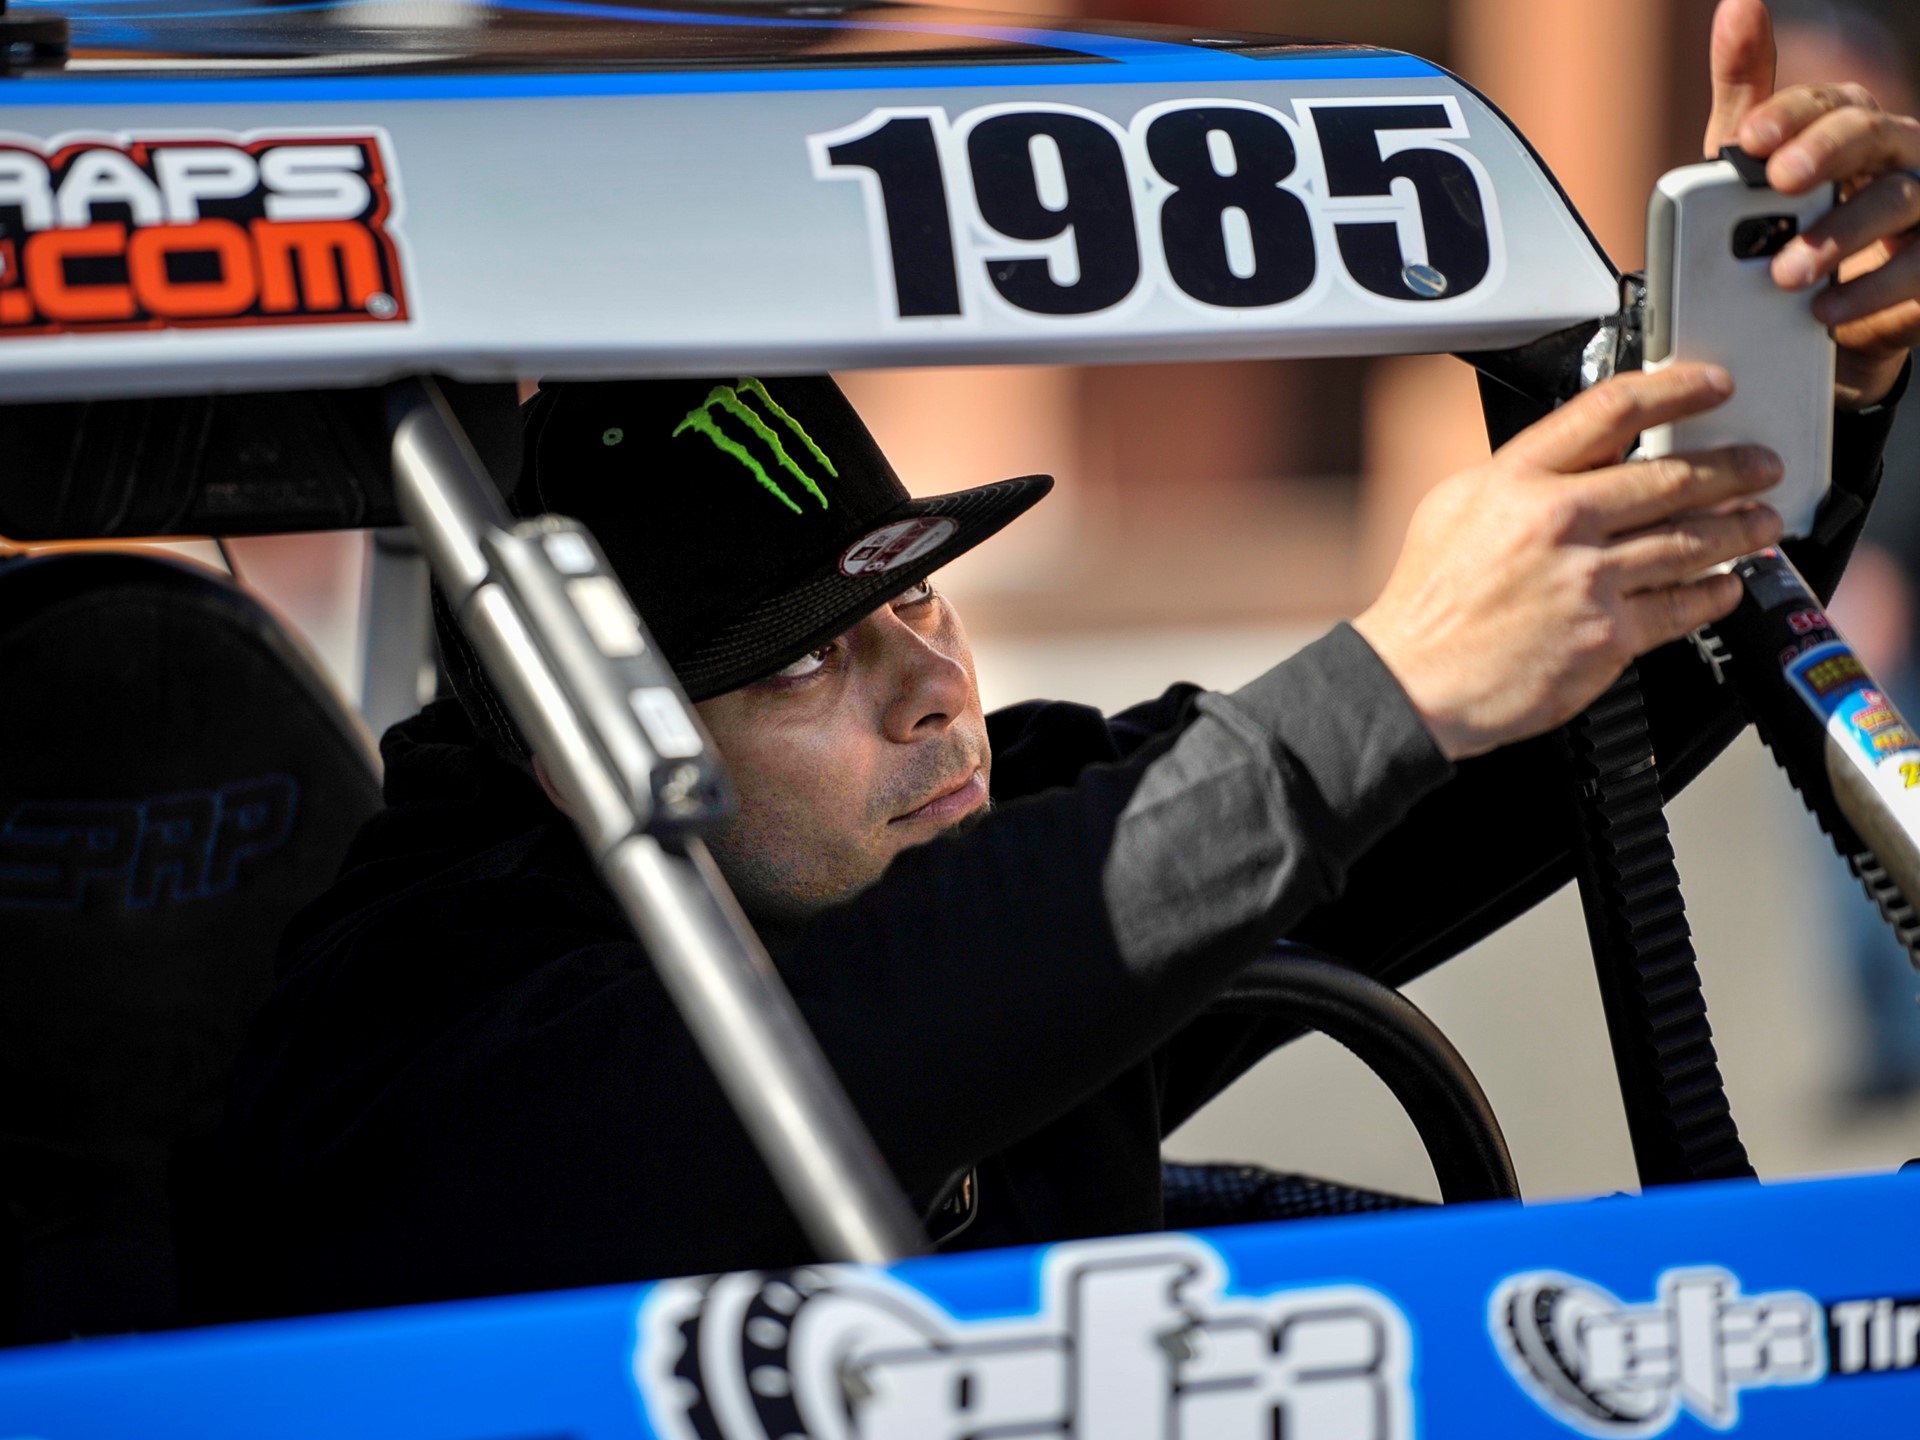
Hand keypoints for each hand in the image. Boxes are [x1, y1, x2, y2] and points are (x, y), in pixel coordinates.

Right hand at [1354, 367, 1782, 760]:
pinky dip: (1715, 593)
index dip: (1676, 390)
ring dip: (1740, 529)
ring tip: (1761, 523)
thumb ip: (1517, 475)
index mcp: (1517, 480)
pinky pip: (1682, 606)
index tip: (1713, 385)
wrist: (1414, 682)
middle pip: (1672, 476)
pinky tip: (1727, 585)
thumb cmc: (1428, 603)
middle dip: (1733, 467)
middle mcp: (1558, 521)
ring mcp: (1588, 580)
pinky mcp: (1608, 636)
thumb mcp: (1452, 507)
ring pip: (1691, 541)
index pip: (1612, 411)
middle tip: (1760, 465)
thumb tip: (1572, 456)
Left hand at [1704, 0, 1919, 408]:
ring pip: (1899, 199)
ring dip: (1841, 233)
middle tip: (1780, 182)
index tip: (1750, 139)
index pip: (1828, 101)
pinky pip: (1917, 267)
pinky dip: (1870, 290)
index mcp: (1850, 123)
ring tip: (1785, 272)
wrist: (1812, 308)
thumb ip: (1745, 90)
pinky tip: (1825, 311)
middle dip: (1826, 153)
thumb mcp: (1752, 163)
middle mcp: (1896, 153)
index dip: (1790, 115)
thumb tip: (1737, 3)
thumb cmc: (1788, 217)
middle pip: (1872, 135)